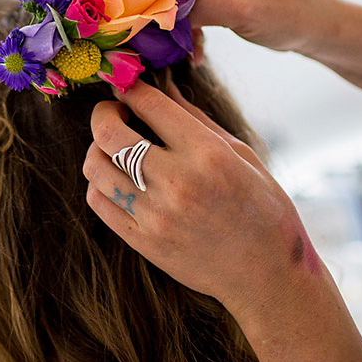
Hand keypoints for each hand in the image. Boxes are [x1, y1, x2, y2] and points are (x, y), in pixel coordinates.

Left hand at [83, 80, 317, 319]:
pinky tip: (116, 178)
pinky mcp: (143, 242)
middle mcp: (177, 183)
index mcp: (207, 155)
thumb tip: (164, 87)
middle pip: (109, 133)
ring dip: (97, 148)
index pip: (149, 105)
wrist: (266, 275)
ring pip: (95, 167)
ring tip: (113, 147)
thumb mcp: (242, 155)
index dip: (131, 87)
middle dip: (103, 112)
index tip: (128, 86)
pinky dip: (99, 183)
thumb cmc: (263, 209)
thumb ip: (197, 120)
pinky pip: (98, 201)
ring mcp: (155, 216)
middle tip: (113, 111)